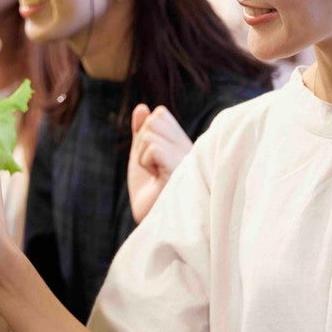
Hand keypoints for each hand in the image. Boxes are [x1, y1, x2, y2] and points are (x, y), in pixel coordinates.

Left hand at [127, 104, 192, 222]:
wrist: (153, 224)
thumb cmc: (150, 195)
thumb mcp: (141, 158)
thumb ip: (141, 133)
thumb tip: (142, 107)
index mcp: (183, 143)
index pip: (160, 114)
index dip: (145, 134)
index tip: (151, 160)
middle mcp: (190, 147)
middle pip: (156, 118)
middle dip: (142, 143)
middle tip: (151, 169)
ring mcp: (189, 156)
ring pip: (151, 133)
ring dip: (142, 157)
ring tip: (154, 176)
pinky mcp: (184, 168)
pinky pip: (153, 148)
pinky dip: (145, 163)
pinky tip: (156, 179)